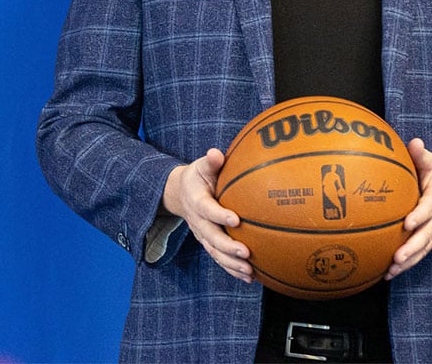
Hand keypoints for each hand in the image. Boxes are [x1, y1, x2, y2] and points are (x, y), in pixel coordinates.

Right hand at [162, 148, 252, 282]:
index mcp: (197, 201)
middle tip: (246, 252)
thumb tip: (215, 153)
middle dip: (228, 247)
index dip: (219, 215)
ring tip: (249, 271)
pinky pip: (219, 258)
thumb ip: (211, 162)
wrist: (181, 193)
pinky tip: (250, 277)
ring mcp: (202, 234)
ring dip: (231, 263)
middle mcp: (198, 221)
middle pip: (211, 237)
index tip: (236, 219)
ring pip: (215, 252)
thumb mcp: (202, 166)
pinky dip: (232, 269)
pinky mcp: (208, 243)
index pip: (207, 209)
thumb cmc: (199, 176)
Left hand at [386, 139, 431, 278]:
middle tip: (396, 258)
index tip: (407, 223)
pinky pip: (422, 253)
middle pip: (427, 235)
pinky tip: (390, 274)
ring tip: (391, 271)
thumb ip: (421, 155)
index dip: (420, 216)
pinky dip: (409, 264)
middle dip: (412, 248)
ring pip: (424, 248)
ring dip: (409, 262)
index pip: (429, 208)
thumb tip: (412, 142)